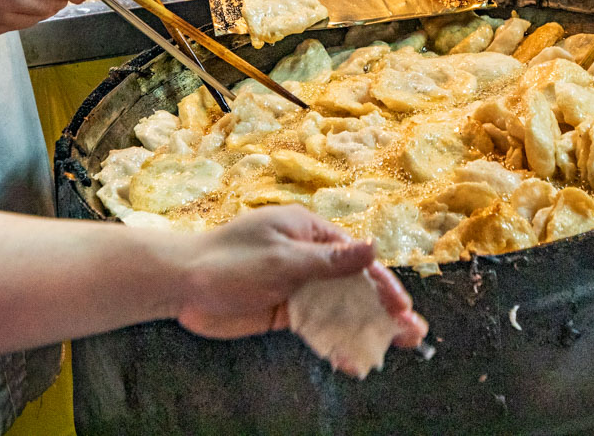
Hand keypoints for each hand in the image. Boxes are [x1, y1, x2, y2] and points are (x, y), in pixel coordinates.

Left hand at [174, 206, 427, 346]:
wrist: (181, 284)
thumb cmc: (229, 260)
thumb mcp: (283, 259)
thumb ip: (330, 261)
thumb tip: (373, 247)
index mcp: (310, 232)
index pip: (355, 258)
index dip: (382, 284)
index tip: (402, 308)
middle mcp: (308, 258)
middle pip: (353, 285)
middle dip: (383, 310)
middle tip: (412, 334)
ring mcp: (297, 286)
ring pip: (339, 309)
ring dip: (365, 329)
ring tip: (392, 350)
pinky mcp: (284, 311)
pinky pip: (316, 328)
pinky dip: (334, 343)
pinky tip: (351, 360)